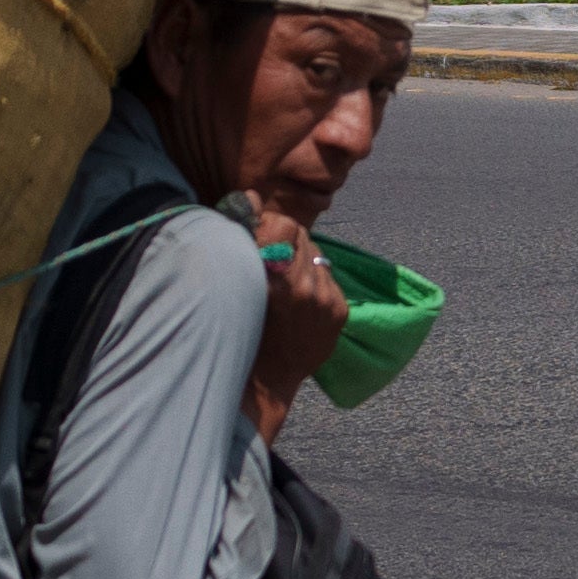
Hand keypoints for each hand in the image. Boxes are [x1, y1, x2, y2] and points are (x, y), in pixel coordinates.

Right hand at [244, 215, 347, 434]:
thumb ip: (246, 239)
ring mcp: (326, 300)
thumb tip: (251, 197)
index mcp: (275, 280)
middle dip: (285, 241)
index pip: (283, 224)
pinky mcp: (340, 310)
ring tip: (284, 284)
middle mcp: (305, 288)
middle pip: (301, 235)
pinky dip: (313, 281)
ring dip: (299, 261)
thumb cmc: (241, 329)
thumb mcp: (237, 285)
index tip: (259, 237)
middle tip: (270, 260)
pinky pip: (327, 276)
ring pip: (315, 254)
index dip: (269, 226)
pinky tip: (299, 301)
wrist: (266, 382)